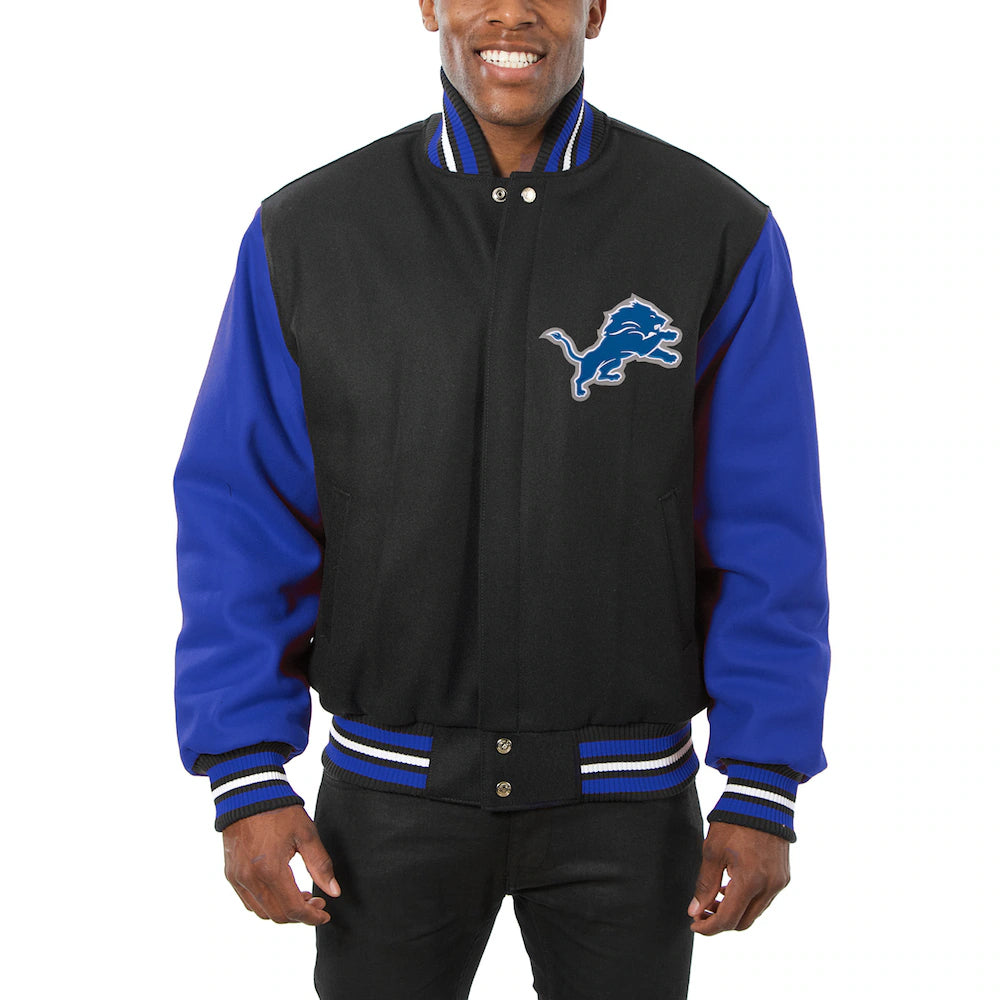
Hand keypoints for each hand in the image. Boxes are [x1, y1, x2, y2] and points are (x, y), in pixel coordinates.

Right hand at [222, 805, 340, 924]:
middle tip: (316, 902)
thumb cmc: (280, 811)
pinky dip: (266, 904)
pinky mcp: (231, 874)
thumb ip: (320, 865)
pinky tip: (280, 890)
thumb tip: (334, 891)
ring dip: (282, 911)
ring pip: (261, 912)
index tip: (325, 914)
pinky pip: (248, 901)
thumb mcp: (306, 834)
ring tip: (300, 895)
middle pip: (277, 915)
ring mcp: (237, 878)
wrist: (248, 793)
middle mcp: (250, 879)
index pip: (293, 909)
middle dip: (299, 915)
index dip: (312, 916)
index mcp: (271, 870)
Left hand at [688, 821, 789, 934]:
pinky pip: (764, 899)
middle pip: (743, 921)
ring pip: (755, 912)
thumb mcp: (712, 851)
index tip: (694, 923)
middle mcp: (769, 887)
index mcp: (750, 882)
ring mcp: (779, 882)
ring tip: (714, 897)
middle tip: (701, 911)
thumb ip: (705, 884)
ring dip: (734, 910)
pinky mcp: (783, 876)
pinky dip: (747, 899)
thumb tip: (695, 910)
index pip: (728, 919)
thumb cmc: (734, 822)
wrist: (762, 799)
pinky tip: (731, 886)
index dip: (709, 927)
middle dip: (721, 921)